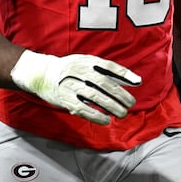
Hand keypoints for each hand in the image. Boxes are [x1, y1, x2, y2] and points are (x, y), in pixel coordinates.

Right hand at [10, 50, 140, 124]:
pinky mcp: (65, 99)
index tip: (138, 82)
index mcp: (86, 61)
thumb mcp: (86, 63)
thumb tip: (132, 81)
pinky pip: (82, 109)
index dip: (124, 74)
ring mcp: (71, 85)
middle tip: (130, 104)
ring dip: (111, 106)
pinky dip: (96, 116)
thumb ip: (107, 71)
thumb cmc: (70, 69)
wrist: (42, 74)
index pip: (109, 66)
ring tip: (122, 113)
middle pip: (104, 83)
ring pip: (95, 97)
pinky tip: (106, 120)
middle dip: (120, 94)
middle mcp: (79, 71)